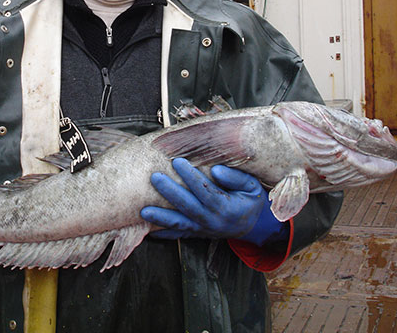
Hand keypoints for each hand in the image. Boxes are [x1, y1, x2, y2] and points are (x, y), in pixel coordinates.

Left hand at [140, 158, 288, 246]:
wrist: (253, 226)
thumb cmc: (250, 200)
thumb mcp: (252, 187)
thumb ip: (236, 177)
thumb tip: (215, 170)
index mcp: (227, 208)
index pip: (205, 191)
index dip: (191, 177)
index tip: (178, 162)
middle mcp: (213, 221)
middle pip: (188, 207)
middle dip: (170, 192)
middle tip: (154, 178)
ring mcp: (203, 230)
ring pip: (180, 224)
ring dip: (161, 217)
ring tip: (143, 211)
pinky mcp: (197, 234)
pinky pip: (179, 235)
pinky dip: (164, 233)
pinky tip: (149, 230)